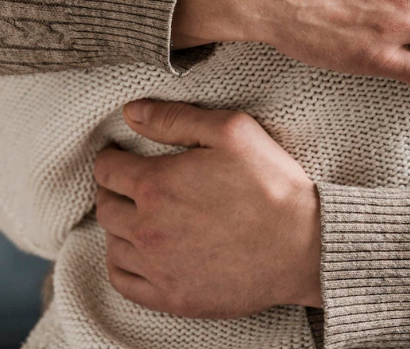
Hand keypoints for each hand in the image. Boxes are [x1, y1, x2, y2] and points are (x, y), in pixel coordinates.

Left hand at [94, 100, 320, 318]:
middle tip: (127, 183)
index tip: (119, 156)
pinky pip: (123, 282)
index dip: (111, 157)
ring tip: (136, 215)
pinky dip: (121, 264)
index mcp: (157, 185)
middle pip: (106, 206)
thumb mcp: (231, 131)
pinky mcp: (172, 297)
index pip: (107, 170)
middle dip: (112, 189)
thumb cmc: (272, 184)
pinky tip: (136, 253)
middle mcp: (148, 229)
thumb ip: (175, 118)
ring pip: (112, 244)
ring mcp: (158, 267)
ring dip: (118, 226)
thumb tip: (131, 112)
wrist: (304, 246)